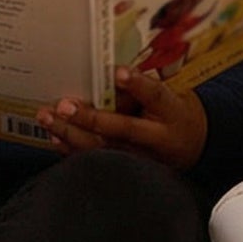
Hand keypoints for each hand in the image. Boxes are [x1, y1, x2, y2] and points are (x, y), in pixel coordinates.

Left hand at [35, 67, 207, 170]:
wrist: (193, 146)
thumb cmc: (174, 113)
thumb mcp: (170, 96)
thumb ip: (142, 89)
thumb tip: (106, 78)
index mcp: (171, 113)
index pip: (156, 96)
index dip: (138, 85)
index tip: (118, 72)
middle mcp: (155, 139)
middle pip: (121, 129)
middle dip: (90, 118)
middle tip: (64, 105)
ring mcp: (140, 158)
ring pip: (102, 148)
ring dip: (71, 133)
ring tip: (49, 118)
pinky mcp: (126, 169)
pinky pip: (95, 159)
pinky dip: (72, 148)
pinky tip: (54, 135)